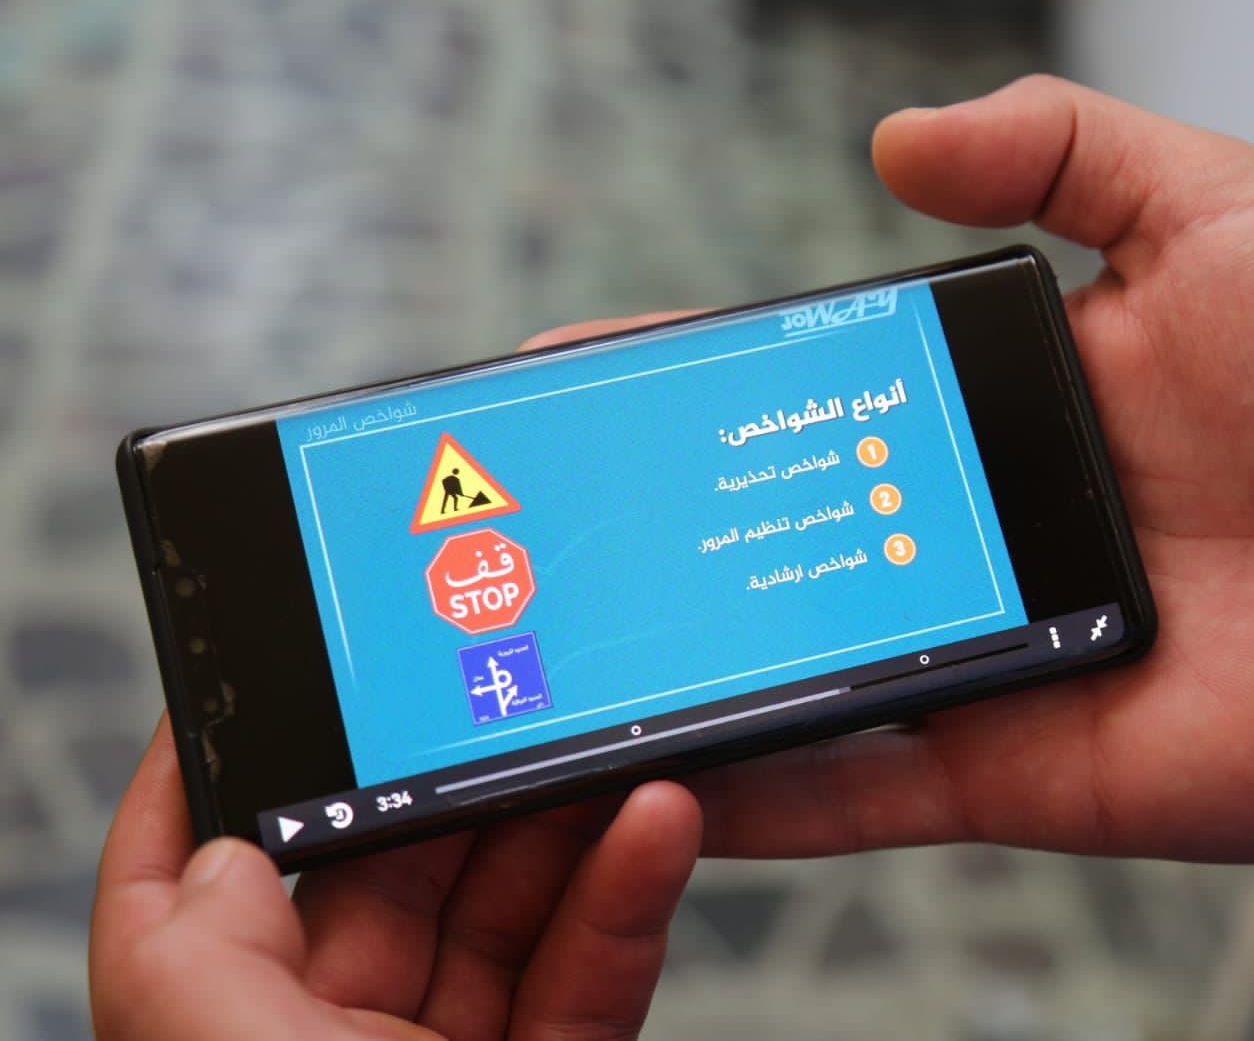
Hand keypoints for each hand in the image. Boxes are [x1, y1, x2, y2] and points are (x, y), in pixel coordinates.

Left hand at [90, 717, 699, 1040]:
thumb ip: (196, 962)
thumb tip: (226, 853)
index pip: (187, 894)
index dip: (203, 786)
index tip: (251, 690)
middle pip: (382, 874)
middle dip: (449, 779)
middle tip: (504, 693)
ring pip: (501, 911)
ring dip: (561, 824)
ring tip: (607, 745)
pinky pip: (588, 974)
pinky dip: (628, 898)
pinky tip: (655, 829)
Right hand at [526, 75, 1253, 862]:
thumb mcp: (1212, 210)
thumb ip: (1062, 153)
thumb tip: (895, 143)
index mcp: (990, 417)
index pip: (802, 403)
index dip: (690, 391)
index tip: (580, 383)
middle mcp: (964, 539)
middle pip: (772, 546)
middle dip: (648, 540)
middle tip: (527, 535)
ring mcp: (979, 656)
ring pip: (793, 675)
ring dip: (684, 671)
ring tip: (560, 666)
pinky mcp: (1018, 767)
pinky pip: (866, 790)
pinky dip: (772, 793)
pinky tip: (676, 776)